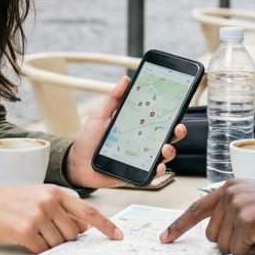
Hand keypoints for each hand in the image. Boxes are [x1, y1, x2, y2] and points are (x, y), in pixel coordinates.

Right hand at [0, 184, 122, 252]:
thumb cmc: (11, 202)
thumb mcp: (39, 198)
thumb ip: (63, 211)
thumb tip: (83, 228)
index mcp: (56, 192)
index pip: (89, 212)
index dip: (106, 226)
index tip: (117, 236)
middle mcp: (48, 202)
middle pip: (73, 234)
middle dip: (64, 240)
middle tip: (46, 233)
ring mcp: (37, 217)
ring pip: (58, 244)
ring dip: (48, 245)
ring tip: (32, 233)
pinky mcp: (25, 231)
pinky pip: (42, 250)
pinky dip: (37, 249)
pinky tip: (25, 239)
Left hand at [65, 76, 184, 188]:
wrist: (76, 162)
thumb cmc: (88, 139)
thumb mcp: (100, 115)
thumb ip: (113, 98)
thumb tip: (125, 80)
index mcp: (136, 126)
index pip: (158, 119)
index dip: (170, 114)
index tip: (177, 106)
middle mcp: (142, 142)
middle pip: (167, 136)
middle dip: (177, 132)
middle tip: (178, 127)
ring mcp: (141, 158)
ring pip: (163, 155)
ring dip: (170, 151)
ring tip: (165, 148)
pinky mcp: (137, 173)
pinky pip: (152, 174)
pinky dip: (159, 171)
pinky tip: (158, 167)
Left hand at [160, 180, 254, 254]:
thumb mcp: (254, 201)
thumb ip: (232, 211)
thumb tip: (213, 235)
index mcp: (229, 187)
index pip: (197, 208)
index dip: (179, 226)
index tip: (165, 238)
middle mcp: (229, 194)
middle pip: (211, 236)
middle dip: (233, 242)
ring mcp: (236, 207)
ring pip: (224, 247)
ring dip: (245, 248)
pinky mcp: (245, 222)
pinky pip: (238, 252)